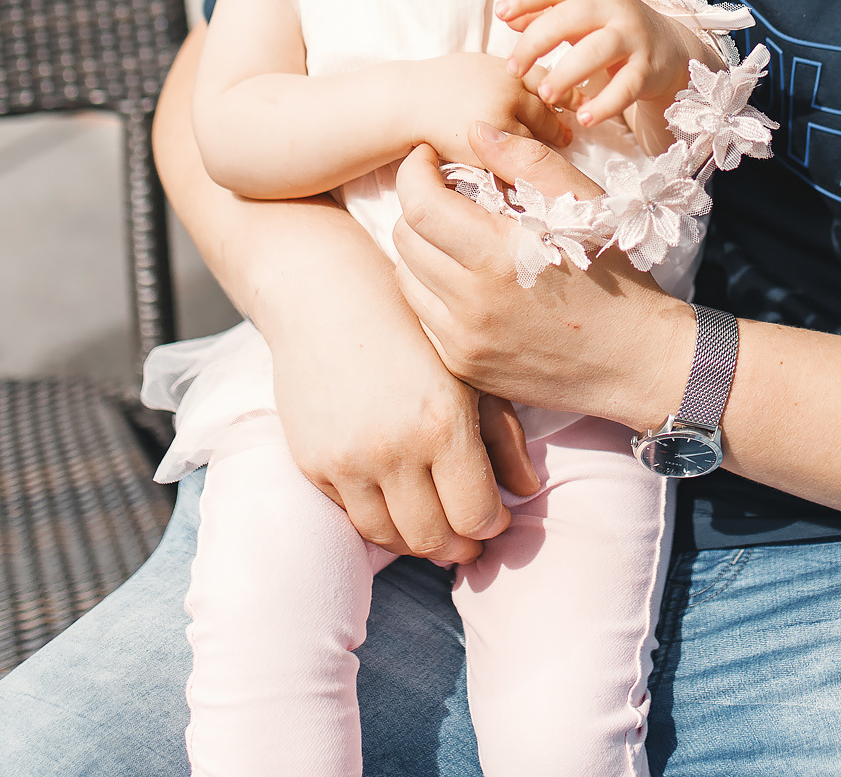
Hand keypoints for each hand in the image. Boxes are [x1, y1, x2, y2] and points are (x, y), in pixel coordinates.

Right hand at [260, 274, 520, 560]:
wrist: (324, 295)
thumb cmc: (407, 326)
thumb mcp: (467, 369)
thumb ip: (502, 434)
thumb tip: (528, 489)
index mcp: (442, 422)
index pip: (476, 515)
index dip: (493, 525)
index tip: (497, 515)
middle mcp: (393, 449)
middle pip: (434, 539)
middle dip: (459, 544)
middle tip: (469, 534)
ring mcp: (347, 460)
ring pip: (389, 537)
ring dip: (418, 541)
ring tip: (435, 524)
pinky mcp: (313, 463)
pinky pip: (352, 514)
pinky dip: (379, 517)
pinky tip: (396, 499)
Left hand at [390, 130, 688, 425]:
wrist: (636, 360)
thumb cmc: (614, 274)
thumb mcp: (583, 205)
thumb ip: (528, 161)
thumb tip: (475, 130)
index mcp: (501, 255)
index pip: (420, 204)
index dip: (414, 171)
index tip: (428, 159)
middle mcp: (473, 303)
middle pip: (405, 238)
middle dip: (418, 206)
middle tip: (447, 195)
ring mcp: (464, 340)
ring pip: (406, 278)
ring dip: (423, 249)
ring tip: (458, 237)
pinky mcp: (464, 365)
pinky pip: (423, 316)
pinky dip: (433, 290)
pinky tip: (468, 280)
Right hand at [396, 51, 574, 167]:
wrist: (408, 102)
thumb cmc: (443, 83)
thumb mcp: (482, 65)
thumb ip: (514, 75)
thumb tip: (547, 88)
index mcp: (509, 71)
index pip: (550, 83)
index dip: (568, 95)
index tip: (577, 106)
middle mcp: (508, 95)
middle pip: (547, 113)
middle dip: (558, 126)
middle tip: (567, 135)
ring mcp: (498, 124)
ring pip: (535, 138)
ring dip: (544, 144)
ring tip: (549, 151)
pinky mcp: (486, 150)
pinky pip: (514, 159)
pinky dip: (522, 162)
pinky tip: (523, 164)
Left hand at [498, 0, 714, 127]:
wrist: (670, 49)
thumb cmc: (611, 31)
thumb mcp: (580, 18)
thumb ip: (545, 15)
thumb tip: (509, 17)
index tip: (500, 12)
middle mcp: (615, 9)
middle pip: (572, 16)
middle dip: (537, 41)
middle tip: (514, 68)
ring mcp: (634, 38)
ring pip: (598, 50)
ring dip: (566, 73)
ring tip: (545, 95)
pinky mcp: (648, 69)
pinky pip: (626, 87)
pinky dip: (604, 104)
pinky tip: (583, 119)